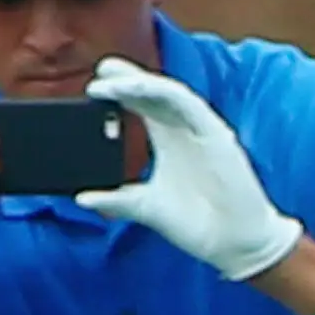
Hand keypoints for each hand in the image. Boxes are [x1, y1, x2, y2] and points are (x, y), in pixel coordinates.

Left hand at [74, 56, 302, 280]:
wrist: (233, 244)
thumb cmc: (197, 224)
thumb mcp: (146, 208)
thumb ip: (117, 200)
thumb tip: (80, 198)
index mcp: (167, 141)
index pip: (141, 107)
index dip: (119, 93)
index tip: (93, 89)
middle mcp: (182, 130)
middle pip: (152, 93)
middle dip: (127, 79)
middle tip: (101, 70)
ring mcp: (200, 129)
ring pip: (167, 93)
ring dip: (139, 83)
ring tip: (111, 81)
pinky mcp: (215, 134)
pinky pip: (188, 103)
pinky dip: (163, 93)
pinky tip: (141, 90)